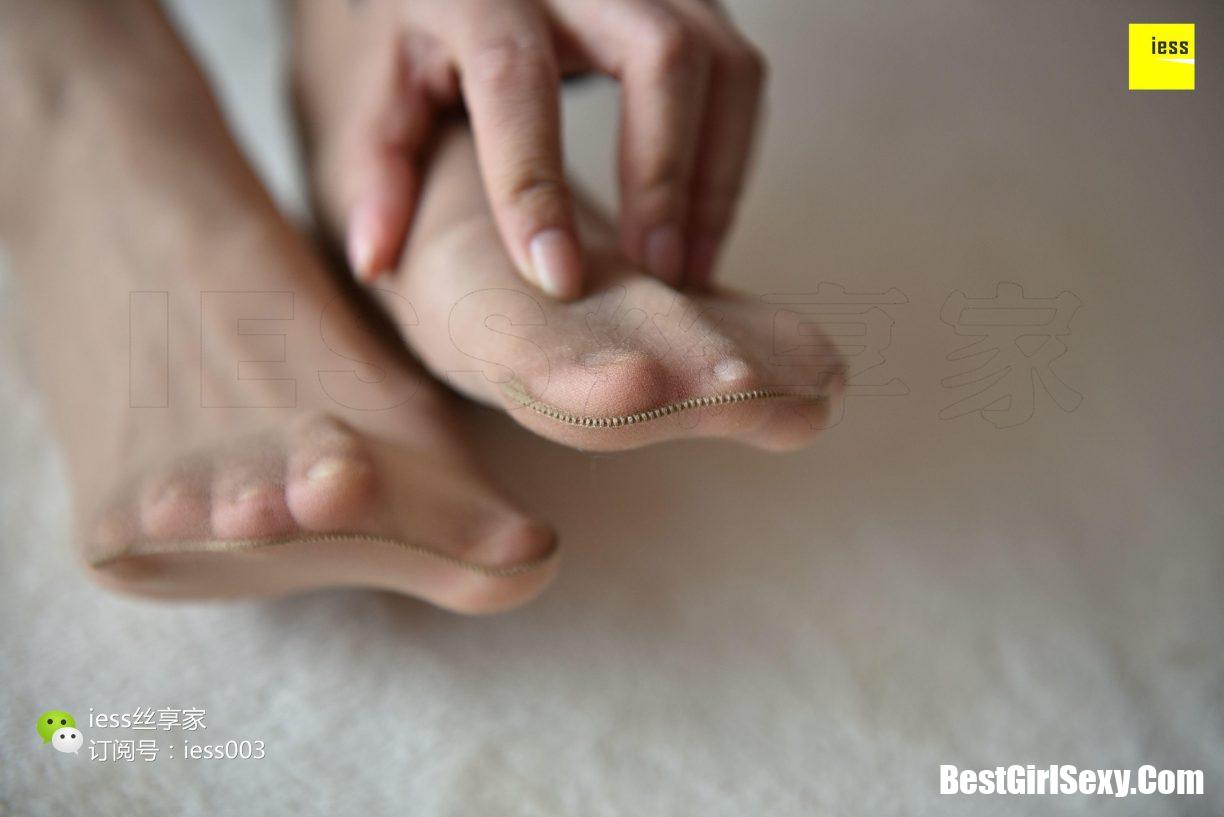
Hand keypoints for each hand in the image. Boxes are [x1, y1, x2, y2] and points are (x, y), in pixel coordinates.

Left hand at [337, 0, 765, 297]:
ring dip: (714, 176)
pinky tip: (699, 227)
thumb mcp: (380, 83)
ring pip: (721, 63)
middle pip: (656, 53)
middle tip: (652, 272)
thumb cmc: (422, 27)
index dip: (534, 184)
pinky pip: (740, 74)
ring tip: (686, 269)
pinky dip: (730, 159)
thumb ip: (376, 167)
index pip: (513, 77)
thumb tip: (374, 261)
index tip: (555, 279)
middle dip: (663, 173)